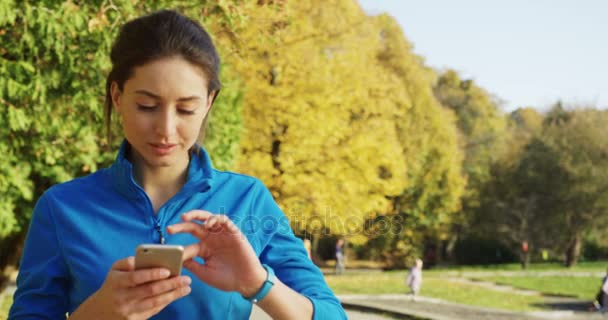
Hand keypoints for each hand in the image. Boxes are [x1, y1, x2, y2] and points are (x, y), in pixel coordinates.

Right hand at [71, 256, 190, 319]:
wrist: (100, 311)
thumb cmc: (113, 285)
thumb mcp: (114, 270)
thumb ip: (126, 262)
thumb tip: (141, 259)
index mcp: (117, 282)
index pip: (136, 277)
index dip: (152, 274)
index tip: (168, 271)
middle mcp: (123, 297)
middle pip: (150, 291)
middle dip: (171, 284)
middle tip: (186, 279)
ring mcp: (129, 310)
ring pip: (155, 303)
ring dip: (173, 295)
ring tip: (186, 288)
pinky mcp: (135, 319)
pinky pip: (154, 310)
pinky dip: (166, 302)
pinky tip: (176, 295)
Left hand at [167, 210, 266, 297]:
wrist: (246, 282)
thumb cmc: (226, 279)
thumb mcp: (205, 273)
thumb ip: (192, 264)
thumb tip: (176, 258)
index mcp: (204, 249)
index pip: (188, 244)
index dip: (179, 249)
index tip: (168, 252)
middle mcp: (211, 239)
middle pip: (194, 226)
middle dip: (181, 225)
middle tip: (170, 229)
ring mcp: (222, 235)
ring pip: (208, 218)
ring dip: (196, 215)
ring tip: (185, 218)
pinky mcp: (233, 233)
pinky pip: (224, 220)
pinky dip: (216, 218)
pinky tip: (208, 223)